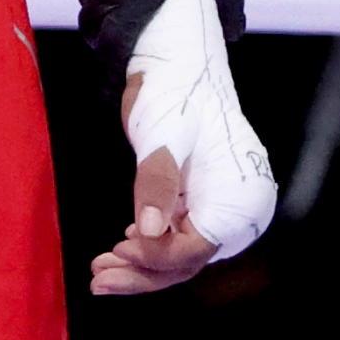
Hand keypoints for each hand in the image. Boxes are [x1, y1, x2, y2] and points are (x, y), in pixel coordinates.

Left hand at [90, 0, 274, 296]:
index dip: (154, 257)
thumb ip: (158, 182)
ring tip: (100, 270)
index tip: (118, 247)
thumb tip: (149, 230)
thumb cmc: (176, 88)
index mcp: (241, 194)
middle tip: (97, 278)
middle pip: (188, 260)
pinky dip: (152, 246)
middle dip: (142, 273)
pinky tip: (124, 245)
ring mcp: (227, 207)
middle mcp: (242, 208)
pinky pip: (182, 236)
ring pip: (183, 254)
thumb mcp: (162, 134)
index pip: (194, 250)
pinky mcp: (210, 202)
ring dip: (142, 265)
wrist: (182, 60)